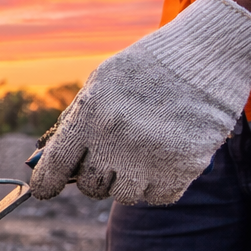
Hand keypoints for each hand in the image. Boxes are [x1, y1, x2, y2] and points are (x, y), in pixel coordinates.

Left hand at [32, 0, 250, 204]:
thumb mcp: (100, 84)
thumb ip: (73, 122)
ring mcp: (150, 157)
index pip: (55, 167)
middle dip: (97, 176)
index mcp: (89, 117)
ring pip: (125, 195)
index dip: (46, 183)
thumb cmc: (146, 69)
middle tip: (113, 155)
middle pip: (91, 186)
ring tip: (142, 152)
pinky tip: (164, 158)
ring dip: (129, 180)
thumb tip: (43, 161)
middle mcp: (115, 141)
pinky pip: (159, 196)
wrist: (207, 54)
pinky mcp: (184, 166)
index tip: (45, 190)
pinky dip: (160, 184)